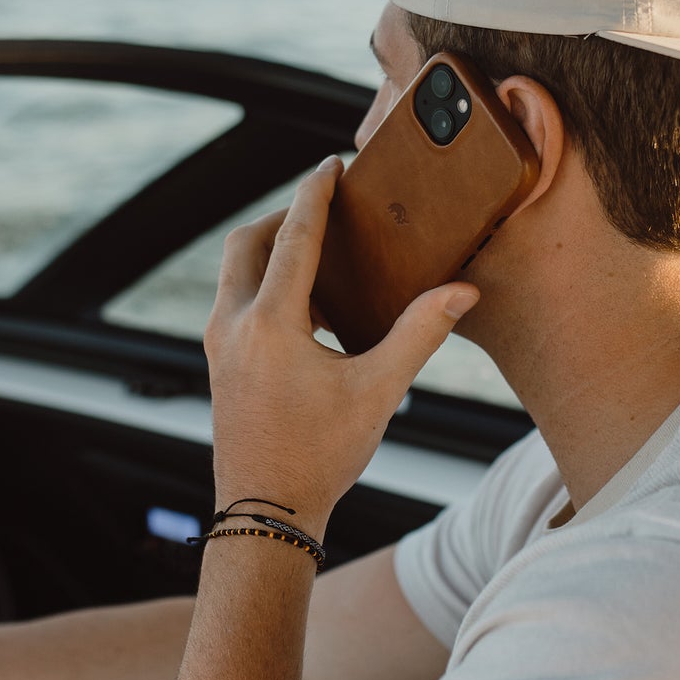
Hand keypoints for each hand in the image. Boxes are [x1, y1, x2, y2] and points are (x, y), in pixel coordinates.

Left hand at [203, 155, 476, 537]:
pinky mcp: (217, 365)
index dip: (315, 193)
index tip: (332, 164)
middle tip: (321, 206)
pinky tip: (302, 309)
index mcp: (271, 324)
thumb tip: (462, 291)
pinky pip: (233, 301)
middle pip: (246, 242)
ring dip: (269, 250)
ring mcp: (217, 346)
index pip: (294, 236)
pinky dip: (261, 284)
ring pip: (233, 272)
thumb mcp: (379, 392)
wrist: (266, 515)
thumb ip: (420, 333)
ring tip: (317, 254)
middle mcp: (233, 326)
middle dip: (282, 215)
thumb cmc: (319, 457)